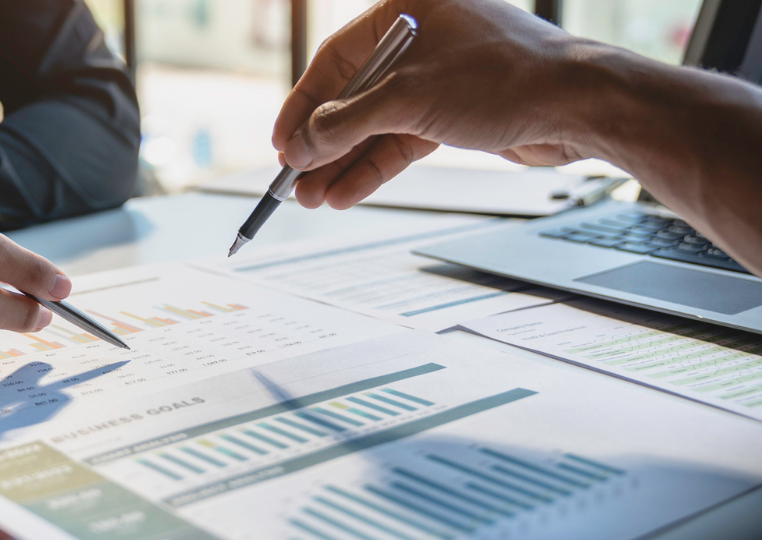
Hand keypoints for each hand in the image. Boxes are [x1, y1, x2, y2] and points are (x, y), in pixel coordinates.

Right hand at [274, 0, 598, 209]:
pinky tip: (348, 191)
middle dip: (323, 144)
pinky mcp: (456, 111)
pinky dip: (376, 166)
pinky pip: (403, 140)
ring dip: (345, 162)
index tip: (282, 143)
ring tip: (314, 196)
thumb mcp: (409, 99)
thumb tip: (300, 145)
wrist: (581, 106)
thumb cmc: (507, 78)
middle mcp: (421, 39)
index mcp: (407, 9)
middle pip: (353, 96)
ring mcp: (439, 76)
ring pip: (377, 124)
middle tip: (295, 180)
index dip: (304, 105)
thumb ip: (346, 123)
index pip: (336, 60)